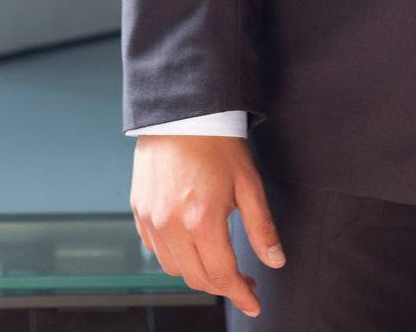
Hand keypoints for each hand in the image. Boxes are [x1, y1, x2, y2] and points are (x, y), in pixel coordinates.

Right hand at [130, 135, 284, 317]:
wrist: (181, 111)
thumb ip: (261, 227)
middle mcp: (171, 225)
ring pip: (174, 268)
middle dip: (224, 286)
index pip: (222, 276)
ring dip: (198, 273)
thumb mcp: (248, 183)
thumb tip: (275, 261)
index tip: (253, 302)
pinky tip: (191, 245)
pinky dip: (174, 256)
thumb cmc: (216, 142)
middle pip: (198, 278)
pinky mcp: (140, 210)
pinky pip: (155, 249)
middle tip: (243, 279)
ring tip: (217, 260)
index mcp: (201, 220)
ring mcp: (151, 219)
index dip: (240, 294)